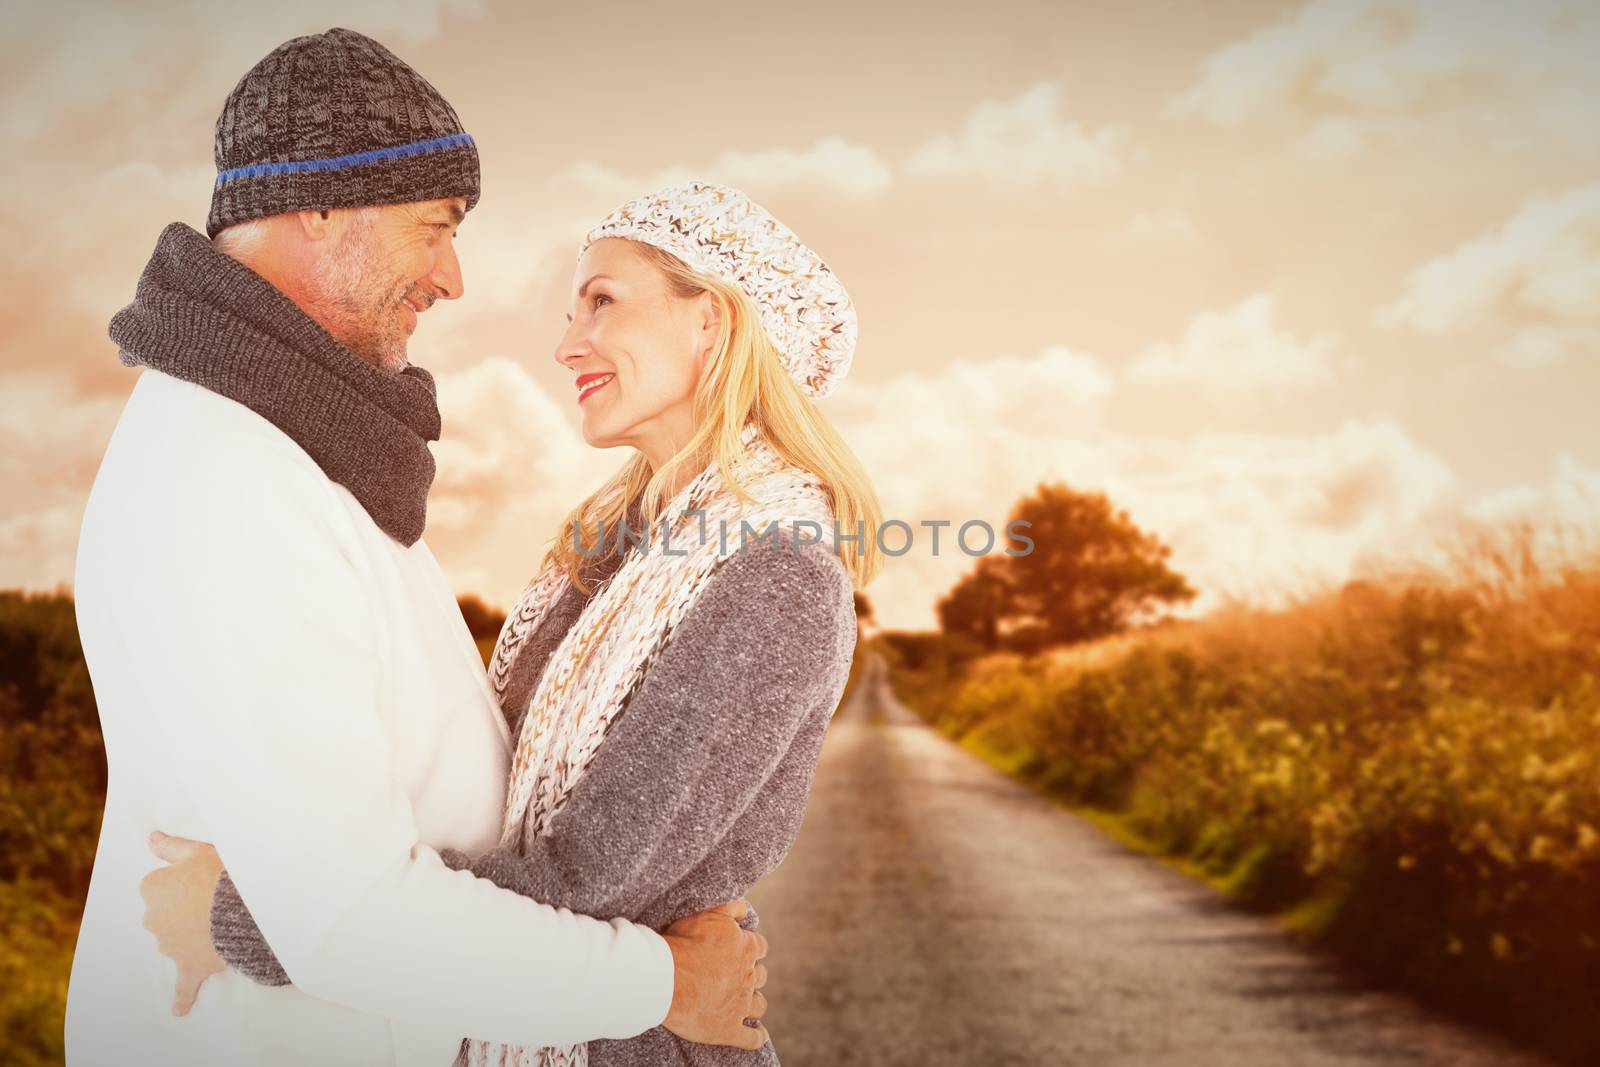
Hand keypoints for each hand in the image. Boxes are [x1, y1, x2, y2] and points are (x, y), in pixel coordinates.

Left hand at [139, 830, 225, 1015]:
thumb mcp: (199, 850)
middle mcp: (153, 918)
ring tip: (221, 922)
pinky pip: (184, 985)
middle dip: (182, 909)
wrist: (243, 907)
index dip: (181, 881)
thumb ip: (171, 846)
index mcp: (152, 888)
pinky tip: (178, 1010)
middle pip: (163, 914)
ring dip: (191, 935)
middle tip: (212, 898)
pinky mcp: (189, 965)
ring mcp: (169, 945)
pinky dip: (181, 997)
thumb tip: (150, 837)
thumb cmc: (222, 873)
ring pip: (175, 941)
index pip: (158, 884)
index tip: (201, 878)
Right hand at [661, 898, 770, 1049]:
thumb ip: (730, 910)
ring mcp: (740, 1005)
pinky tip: (759, 1036)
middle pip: (760, 976)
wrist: (666, 978)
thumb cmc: (683, 944)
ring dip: (755, 1003)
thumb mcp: (708, 916)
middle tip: (739, 976)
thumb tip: (745, 907)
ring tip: (748, 1005)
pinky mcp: (729, 1029)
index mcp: (745, 949)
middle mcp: (748, 977)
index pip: (759, 946)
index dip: (752, 948)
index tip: (745, 951)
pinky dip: (757, 1037)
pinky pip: (751, 1038)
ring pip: (759, 1006)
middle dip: (752, 975)